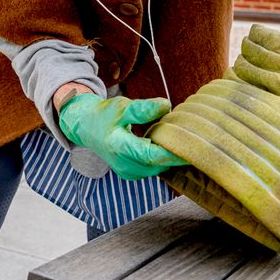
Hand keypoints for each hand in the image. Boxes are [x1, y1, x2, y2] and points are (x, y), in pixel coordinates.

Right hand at [58, 94, 188, 179]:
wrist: (87, 128)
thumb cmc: (105, 115)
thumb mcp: (122, 106)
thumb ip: (143, 108)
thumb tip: (166, 105)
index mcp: (118, 146)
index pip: (151, 155)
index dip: (172, 153)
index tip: (191, 146)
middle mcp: (122, 164)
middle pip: (157, 164)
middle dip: (175, 153)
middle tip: (190, 138)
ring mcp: (126, 172)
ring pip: (157, 168)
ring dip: (168, 156)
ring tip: (176, 139)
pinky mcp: (130, 174)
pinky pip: (152, 169)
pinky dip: (160, 159)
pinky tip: (163, 145)